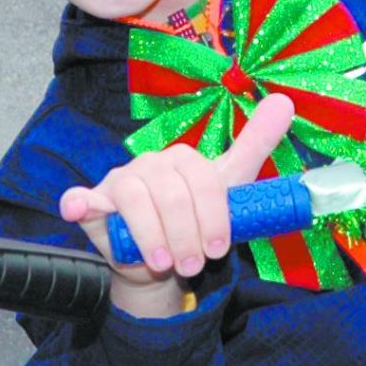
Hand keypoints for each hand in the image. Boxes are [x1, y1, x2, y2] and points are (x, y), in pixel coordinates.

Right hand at [61, 93, 295, 318]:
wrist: (163, 259)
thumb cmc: (196, 218)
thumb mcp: (230, 187)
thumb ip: (255, 145)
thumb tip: (286, 101)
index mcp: (183, 160)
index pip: (201, 179)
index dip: (212, 216)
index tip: (217, 248)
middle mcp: (150, 164)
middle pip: (170, 193)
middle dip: (185, 234)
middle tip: (193, 264)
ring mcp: (119, 181)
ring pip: (134, 199)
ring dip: (152, 236)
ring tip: (166, 262)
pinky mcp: (93, 202)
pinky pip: (80, 198)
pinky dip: (79, 203)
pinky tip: (81, 209)